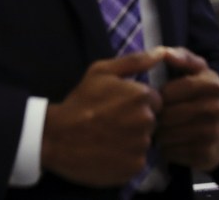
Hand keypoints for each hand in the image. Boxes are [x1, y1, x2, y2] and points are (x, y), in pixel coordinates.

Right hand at [41, 50, 164, 186]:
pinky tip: (109, 152)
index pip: (155, 101)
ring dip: (132, 140)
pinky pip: (137, 160)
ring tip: (109, 138)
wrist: (57, 137)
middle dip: (136, 121)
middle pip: (152, 121)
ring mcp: (141, 146)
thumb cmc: (80, 101)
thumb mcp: (102, 72)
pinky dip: (126, 158)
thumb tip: (162, 51)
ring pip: (144, 141)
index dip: (137, 103)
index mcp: (142, 96)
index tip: (119, 107)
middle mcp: (146, 121)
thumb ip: (136, 61)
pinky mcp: (134, 167)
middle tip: (112, 123)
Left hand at [154, 47, 218, 171]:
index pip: (169, 92)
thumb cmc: (203, 94)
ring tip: (164, 127)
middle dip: (158, 115)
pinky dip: (166, 148)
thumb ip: (182, 57)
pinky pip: (171, 152)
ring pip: (166, 136)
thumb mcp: (198, 70)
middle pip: (166, 115)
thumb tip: (163, 52)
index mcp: (213, 85)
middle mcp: (216, 109)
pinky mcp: (206, 156)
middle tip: (158, 114)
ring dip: (159, 132)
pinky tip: (173, 141)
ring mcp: (212, 135)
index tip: (159, 96)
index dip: (159, 95)